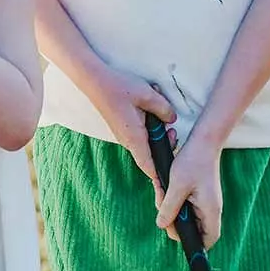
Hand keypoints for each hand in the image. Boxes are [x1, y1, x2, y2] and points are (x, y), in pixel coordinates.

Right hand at [84, 66, 173, 184]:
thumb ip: (164, 110)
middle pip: (150, 156)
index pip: (149, 166)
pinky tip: (155, 115)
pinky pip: (141, 135)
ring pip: (146, 144)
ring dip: (158, 138)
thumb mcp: (148, 95)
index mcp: (134, 138)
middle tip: (174, 135)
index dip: (159, 178)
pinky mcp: (123, 127)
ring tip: (168, 124)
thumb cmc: (119, 88)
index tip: (168, 190)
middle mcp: (128, 140)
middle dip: (165, 149)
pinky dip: (151, 131)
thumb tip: (173, 120)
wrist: (95, 81)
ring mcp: (124, 135)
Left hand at [155, 127, 222, 248]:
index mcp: (210, 211)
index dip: (193, 243)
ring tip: (160, 191)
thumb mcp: (177, 186)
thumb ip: (169, 208)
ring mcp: (206, 202)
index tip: (174, 230)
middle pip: (194, 230)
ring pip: (187, 217)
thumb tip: (161, 225)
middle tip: (161, 205)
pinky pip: (186, 206)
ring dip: (171, 209)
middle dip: (174, 222)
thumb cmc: (193, 160)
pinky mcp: (200, 195)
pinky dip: (173, 200)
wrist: (204, 140)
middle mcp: (211, 209)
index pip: (208, 240)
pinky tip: (164, 187)